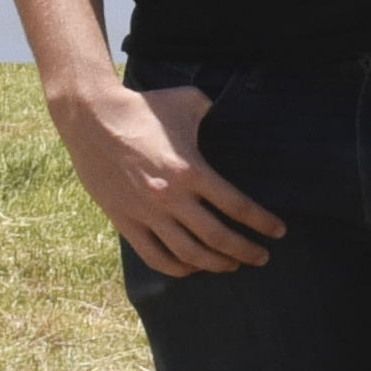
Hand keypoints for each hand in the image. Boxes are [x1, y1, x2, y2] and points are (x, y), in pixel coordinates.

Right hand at [58, 78, 286, 278]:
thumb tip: (233, 115)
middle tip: (262, 258)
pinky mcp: (125, 221)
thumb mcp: (188, 102)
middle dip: (245, 251)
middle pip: (217, 237)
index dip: (262, 223)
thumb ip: (215, 112)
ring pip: (188, 253)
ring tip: (232, 265)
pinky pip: (155, 256)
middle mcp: (171, 197)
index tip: (279, 232)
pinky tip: (192, 267)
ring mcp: (146, 213)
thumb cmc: (143, 108)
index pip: (237, 206)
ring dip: (215, 264)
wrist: (91, 118)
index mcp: (191, 170)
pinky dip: (177, 268)